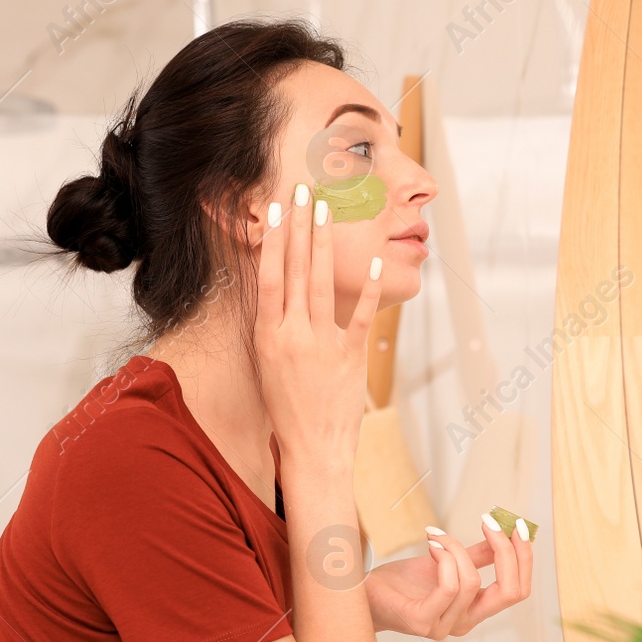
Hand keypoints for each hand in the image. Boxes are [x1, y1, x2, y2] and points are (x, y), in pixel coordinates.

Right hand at [255, 185, 384, 466]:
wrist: (312, 450)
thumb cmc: (289, 407)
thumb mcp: (270, 362)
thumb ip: (275, 323)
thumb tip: (278, 286)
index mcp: (267, 336)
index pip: (267, 276)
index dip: (273, 239)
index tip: (277, 208)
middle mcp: (291, 335)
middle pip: (294, 270)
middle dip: (300, 226)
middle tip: (304, 191)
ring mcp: (321, 344)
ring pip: (321, 282)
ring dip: (325, 243)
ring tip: (328, 210)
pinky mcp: (349, 356)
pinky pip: (359, 314)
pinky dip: (367, 286)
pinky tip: (374, 260)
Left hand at [365, 513, 533, 637]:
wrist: (363, 595)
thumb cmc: (402, 582)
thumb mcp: (446, 562)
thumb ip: (476, 555)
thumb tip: (504, 532)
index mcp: (475, 610)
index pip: (517, 590)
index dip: (524, 558)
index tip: (517, 525)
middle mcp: (464, 623)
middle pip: (509, 592)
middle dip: (506, 552)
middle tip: (489, 522)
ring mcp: (444, 626)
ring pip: (472, 580)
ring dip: (455, 547)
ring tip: (436, 535)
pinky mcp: (422, 621)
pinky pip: (448, 587)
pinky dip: (444, 557)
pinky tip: (431, 543)